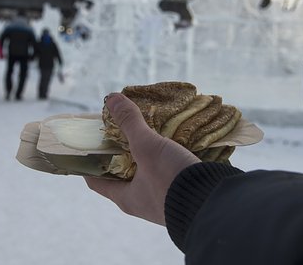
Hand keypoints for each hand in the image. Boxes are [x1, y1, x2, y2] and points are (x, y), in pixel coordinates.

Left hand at [85, 93, 199, 225]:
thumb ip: (130, 123)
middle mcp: (143, 201)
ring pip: (150, 170)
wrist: (214, 203)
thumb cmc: (171, 180)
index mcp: (126, 197)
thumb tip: (110, 98)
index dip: (89, 161)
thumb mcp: (147, 147)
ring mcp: (164, 197)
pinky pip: (170, 170)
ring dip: (149, 151)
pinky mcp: (183, 190)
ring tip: (149, 128)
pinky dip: (169, 155)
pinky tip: (173, 139)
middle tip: (122, 126)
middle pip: (124, 172)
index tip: (89, 141)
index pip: (96, 180)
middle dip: (123, 150)